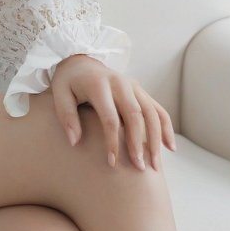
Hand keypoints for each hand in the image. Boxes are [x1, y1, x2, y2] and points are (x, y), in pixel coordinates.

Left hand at [50, 53, 177, 171]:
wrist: (80, 62)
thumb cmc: (68, 83)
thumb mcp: (59, 95)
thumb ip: (67, 117)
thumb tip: (75, 141)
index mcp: (99, 84)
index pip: (110, 118)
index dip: (112, 142)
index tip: (112, 163)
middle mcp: (120, 82)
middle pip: (135, 115)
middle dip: (138, 144)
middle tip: (139, 168)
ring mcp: (133, 85)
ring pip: (151, 113)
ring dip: (156, 140)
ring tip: (155, 166)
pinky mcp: (140, 90)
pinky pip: (158, 109)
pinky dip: (166, 128)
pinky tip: (170, 148)